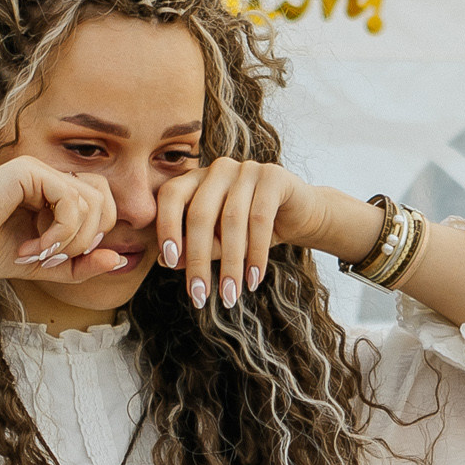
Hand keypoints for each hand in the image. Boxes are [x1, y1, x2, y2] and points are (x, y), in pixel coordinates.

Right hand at [0, 156, 130, 283]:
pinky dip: (60, 232)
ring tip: (39, 255)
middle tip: (54, 259)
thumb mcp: (45, 266)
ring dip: (71, 240)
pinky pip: (70, 200)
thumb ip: (81, 265)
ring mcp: (40, 170)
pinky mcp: (31, 170)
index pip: (102, 207)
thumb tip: (119, 259)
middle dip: (87, 239)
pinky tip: (33, 247)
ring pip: (91, 202)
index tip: (59, 261)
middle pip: (104, 201)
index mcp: (54, 194)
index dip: (92, 239)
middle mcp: (50, 177)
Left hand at [151, 155, 336, 310]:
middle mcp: (218, 169)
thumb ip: (195, 246)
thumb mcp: (220, 241)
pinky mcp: (273, 176)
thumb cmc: (251, 230)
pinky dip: (256, 254)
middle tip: (199, 295)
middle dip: (198, 259)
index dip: (166, 226)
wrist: (297, 215)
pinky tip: (253, 280)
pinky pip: (261, 219)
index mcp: (197, 178)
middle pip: (200, 213)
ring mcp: (246, 169)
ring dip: (230, 264)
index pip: (171, 195)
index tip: (168, 262)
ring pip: (232, 220)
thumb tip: (167, 261)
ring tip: (230, 295)